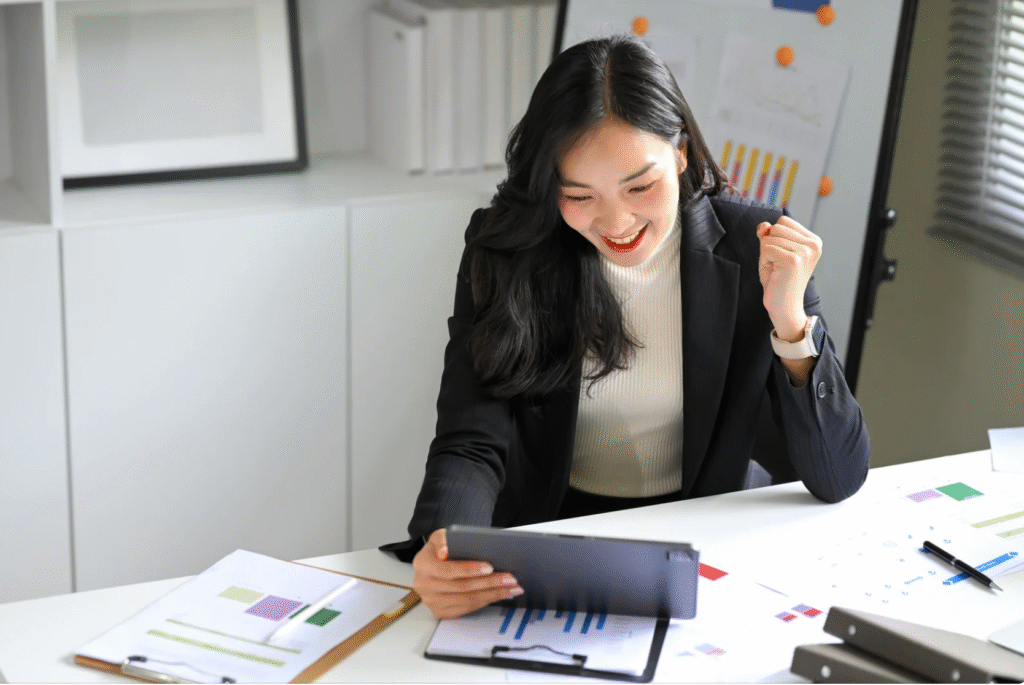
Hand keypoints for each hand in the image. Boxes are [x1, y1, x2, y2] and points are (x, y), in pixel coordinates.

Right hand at [412, 528, 523, 618]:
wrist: (432, 563)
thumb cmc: (441, 548)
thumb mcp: (440, 536)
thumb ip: (443, 539)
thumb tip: (445, 550)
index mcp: (422, 565)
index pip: (448, 570)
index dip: (469, 570)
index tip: (489, 567)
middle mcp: (424, 585)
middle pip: (461, 587)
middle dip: (489, 583)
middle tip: (510, 578)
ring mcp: (432, 601)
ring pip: (467, 601)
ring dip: (492, 594)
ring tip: (511, 588)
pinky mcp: (441, 611)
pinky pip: (467, 609)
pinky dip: (486, 601)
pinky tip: (499, 594)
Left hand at [756, 216, 821, 339]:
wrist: (785, 307)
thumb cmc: (778, 280)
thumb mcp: (773, 251)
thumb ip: (769, 235)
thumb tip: (763, 226)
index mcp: (813, 240)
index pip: (783, 220)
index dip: (774, 237)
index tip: (782, 256)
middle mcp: (813, 244)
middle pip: (776, 227)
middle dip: (769, 245)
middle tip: (778, 264)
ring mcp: (804, 251)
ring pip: (769, 237)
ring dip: (766, 254)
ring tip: (777, 269)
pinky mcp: (793, 260)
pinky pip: (765, 248)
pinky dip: (764, 261)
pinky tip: (775, 273)